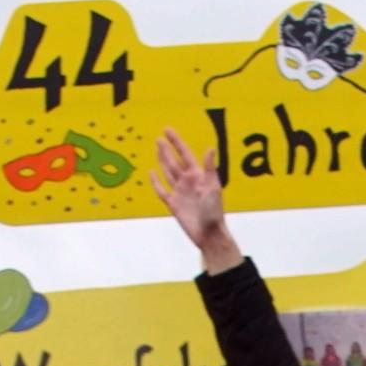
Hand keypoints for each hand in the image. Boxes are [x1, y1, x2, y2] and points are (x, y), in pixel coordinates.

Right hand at [150, 130, 243, 273]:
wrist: (209, 234)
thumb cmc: (214, 212)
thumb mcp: (213, 188)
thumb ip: (210, 168)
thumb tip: (210, 148)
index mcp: (198, 176)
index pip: (185, 154)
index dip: (176, 142)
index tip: (168, 130)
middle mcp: (188, 182)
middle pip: (174, 161)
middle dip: (167, 149)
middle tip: (159, 137)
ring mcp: (180, 192)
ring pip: (168, 172)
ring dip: (163, 160)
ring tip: (157, 149)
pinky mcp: (174, 204)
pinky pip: (162, 190)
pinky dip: (156, 182)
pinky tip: (152, 173)